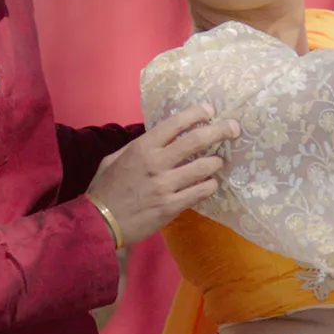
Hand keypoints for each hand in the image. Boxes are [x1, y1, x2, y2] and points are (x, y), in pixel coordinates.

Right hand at [85, 103, 240, 244]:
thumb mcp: (114, 159)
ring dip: (216, 162)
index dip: (196, 113)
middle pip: (196, 141)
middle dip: (219, 131)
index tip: (210, 111)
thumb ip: (137, 147)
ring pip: (203, 167)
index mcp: (142, 147)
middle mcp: (156, 163)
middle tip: (234, 128)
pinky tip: (211, 184)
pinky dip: (209, 186)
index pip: (175, 123)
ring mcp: (165, 186)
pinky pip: (199, 192)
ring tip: (219, 162)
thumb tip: (158, 138)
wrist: (99, 222)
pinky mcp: (171, 206)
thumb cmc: (105, 189)